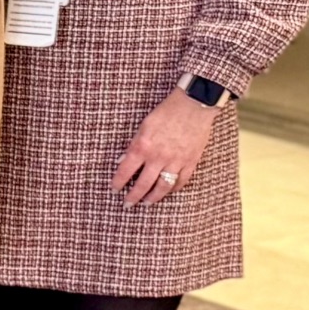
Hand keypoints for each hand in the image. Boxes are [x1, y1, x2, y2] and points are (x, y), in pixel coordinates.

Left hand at [113, 89, 218, 206]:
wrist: (194, 105)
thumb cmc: (167, 112)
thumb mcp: (143, 125)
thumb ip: (133, 145)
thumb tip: (122, 161)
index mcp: (143, 147)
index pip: (125, 171)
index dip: (118, 183)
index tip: (114, 189)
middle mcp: (158, 157)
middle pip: (143, 184)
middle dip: (133, 197)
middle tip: (128, 204)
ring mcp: (176, 161)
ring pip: (163, 187)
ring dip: (153, 197)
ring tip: (147, 203)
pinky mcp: (191, 162)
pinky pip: (181, 181)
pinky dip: (174, 189)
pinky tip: (168, 191)